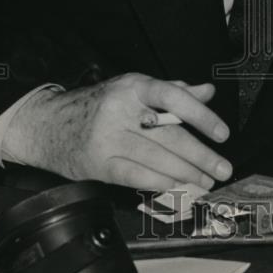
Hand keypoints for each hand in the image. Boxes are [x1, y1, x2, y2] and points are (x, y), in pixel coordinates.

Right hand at [3, 73, 232, 191]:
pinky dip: (159, 183)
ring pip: (156, 158)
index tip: (222, 133)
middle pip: (169, 136)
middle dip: (201, 156)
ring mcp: (108, 138)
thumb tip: (206, 92)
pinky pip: (135, 176)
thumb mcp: (133, 89)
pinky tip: (176, 186)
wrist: (49, 124)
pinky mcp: (99, 163)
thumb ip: (172, 91)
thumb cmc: (99, 105)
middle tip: (222, 168)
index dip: (201, 115)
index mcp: (133, 87)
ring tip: (205, 181)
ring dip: (187, 173)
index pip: (173, 97)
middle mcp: (121, 110)